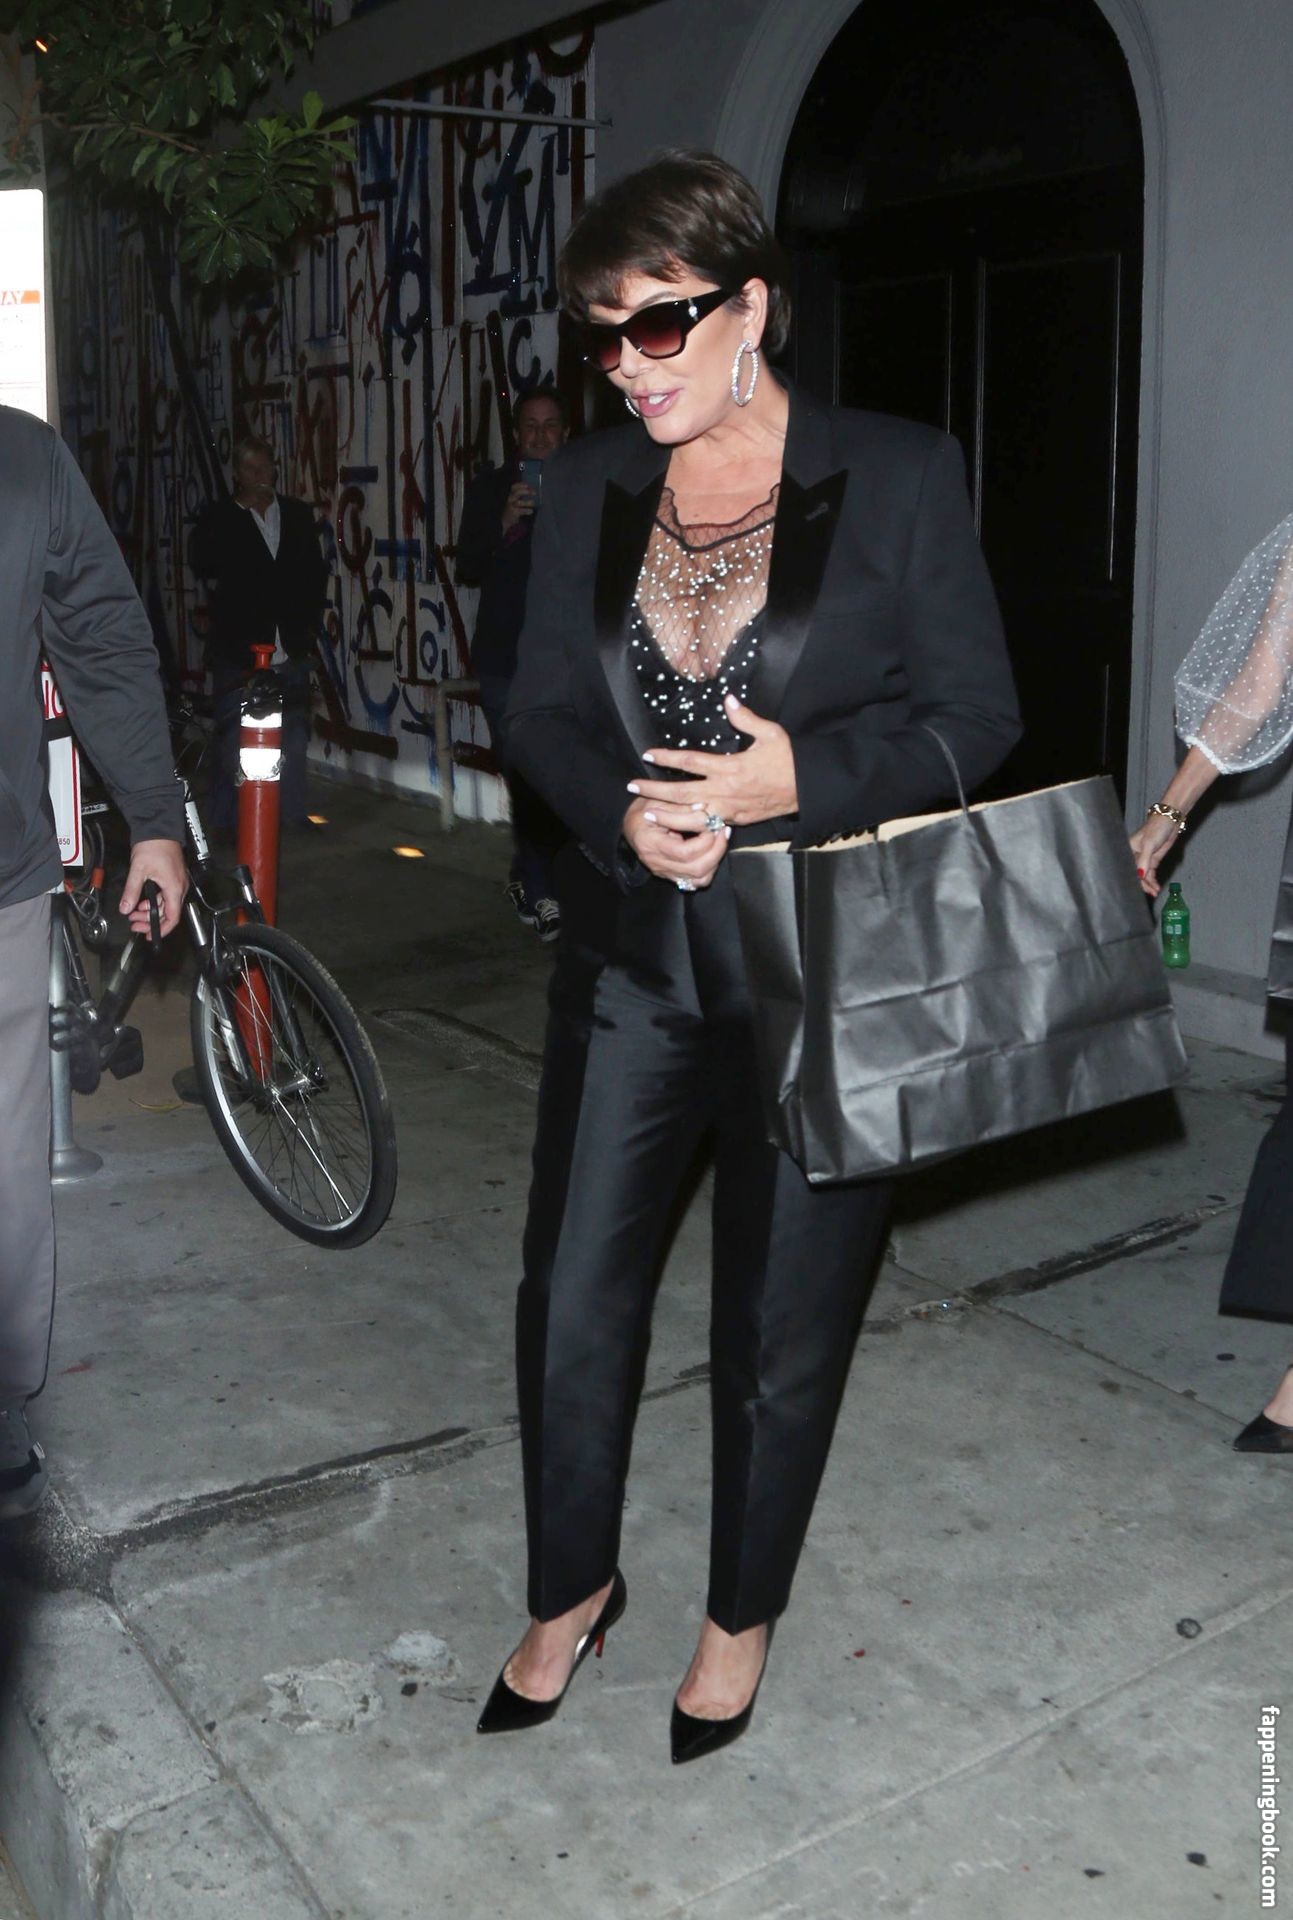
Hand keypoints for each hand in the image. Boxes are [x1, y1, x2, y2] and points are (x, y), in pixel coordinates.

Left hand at [119, 839, 187, 937]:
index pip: (172, 917)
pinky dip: (153, 901)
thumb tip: (126, 908)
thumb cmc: (154, 846)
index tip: (149, 935)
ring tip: (133, 910)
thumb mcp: (138, 871)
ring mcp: (177, 882)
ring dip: (149, 910)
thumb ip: (131, 892)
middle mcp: (179, 888)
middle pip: (167, 913)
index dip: (161, 930)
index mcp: (174, 888)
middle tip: (133, 922)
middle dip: (149, 920)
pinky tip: (141, 900)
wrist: (159, 829)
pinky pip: (165, 895)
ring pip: (165, 904)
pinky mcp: (172, 878)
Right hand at [501, 482, 536, 532]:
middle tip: (534, 493)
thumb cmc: (512, 507)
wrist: (504, 519)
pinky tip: (531, 511)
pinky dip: (527, 510)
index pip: (514, 487)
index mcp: (510, 494)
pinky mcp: (513, 513)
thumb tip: (532, 490)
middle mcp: (510, 499)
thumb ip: (521, 495)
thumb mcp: (514, 499)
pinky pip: (521, 511)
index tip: (527, 485)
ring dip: (527, 502)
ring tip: (533, 503)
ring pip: (519, 502)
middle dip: (525, 492)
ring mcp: (511, 506)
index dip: (520, 485)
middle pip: (516, 493)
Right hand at [622, 797, 729, 888]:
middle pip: (696, 868)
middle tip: (723, 830)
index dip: (705, 840)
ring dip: (716, 860)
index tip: (712, 823)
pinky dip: (709, 869)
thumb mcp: (659, 801)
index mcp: (651, 844)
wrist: (631, 825)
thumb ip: (682, 806)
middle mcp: (657, 863)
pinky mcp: (672, 875)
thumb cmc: (643, 811)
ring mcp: (665, 872)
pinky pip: (697, 882)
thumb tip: (704, 809)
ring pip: (700, 879)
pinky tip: (712, 852)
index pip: (685, 852)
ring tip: (720, 840)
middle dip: (716, 850)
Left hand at [626, 696, 797, 827]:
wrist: (806, 788)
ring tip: (646, 813)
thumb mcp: (771, 733)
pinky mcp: (735, 821)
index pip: (690, 761)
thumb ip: (746, 718)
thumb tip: (728, 699)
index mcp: (730, 766)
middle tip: (632, 786)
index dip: (666, 758)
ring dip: (666, 815)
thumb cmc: (789, 759)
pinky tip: (674, 826)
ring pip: (690, 816)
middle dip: (654, 789)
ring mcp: (728, 809)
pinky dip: (688, 827)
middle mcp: (725, 790)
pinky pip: (706, 826)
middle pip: (681, 792)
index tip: (648, 754)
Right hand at [1129, 812, 1182, 897]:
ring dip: (1149, 884)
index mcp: (1128, 849)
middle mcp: (1134, 855)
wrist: (1171, 820)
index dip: (1133, 879)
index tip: (1138, 889)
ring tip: (1155, 891)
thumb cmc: (1157, 827)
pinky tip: (1156, 887)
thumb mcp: (1149, 844)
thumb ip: (1144, 861)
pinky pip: (1150, 873)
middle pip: (1135, 873)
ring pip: (1144, 875)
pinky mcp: (1153, 859)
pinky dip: (1153, 880)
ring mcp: (1144, 858)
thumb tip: (1140, 875)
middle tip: (1151, 892)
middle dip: (1143, 884)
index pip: (1128, 868)